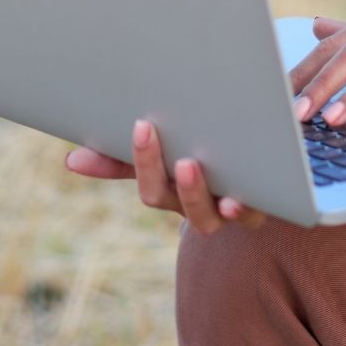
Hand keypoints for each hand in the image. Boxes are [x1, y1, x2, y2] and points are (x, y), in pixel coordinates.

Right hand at [63, 119, 276, 233]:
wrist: (273, 177)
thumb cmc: (214, 162)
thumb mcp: (175, 155)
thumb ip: (130, 158)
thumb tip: (72, 159)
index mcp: (173, 191)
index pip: (142, 182)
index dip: (128, 160)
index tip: (122, 131)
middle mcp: (197, 206)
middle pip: (164, 197)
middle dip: (152, 166)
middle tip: (145, 130)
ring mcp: (229, 212)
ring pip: (205, 216)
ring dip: (194, 193)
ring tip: (190, 165)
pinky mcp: (265, 208)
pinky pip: (253, 214)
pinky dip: (243, 207)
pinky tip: (237, 197)